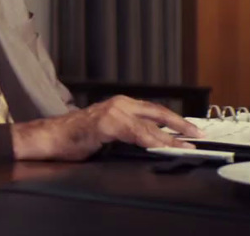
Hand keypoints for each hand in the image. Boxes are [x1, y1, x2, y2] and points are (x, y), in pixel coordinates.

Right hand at [11, 96, 203, 161]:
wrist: (51, 137)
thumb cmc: (76, 137)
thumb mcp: (108, 132)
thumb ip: (129, 133)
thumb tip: (154, 142)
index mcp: (120, 104)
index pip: (154, 110)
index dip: (175, 120)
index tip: (191, 129)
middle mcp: (119, 104)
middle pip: (157, 112)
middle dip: (180, 124)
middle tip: (197, 134)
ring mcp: (112, 112)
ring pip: (149, 125)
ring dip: (170, 136)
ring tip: (185, 145)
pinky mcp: (106, 125)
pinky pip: (134, 133)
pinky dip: (151, 140)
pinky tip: (161, 146)